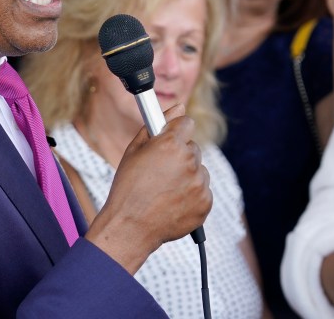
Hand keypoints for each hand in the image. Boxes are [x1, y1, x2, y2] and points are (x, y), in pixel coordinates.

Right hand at [85, 104, 211, 272]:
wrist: (130, 226)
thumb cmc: (127, 187)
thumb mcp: (134, 151)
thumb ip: (157, 125)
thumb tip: (179, 106)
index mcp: (171, 145)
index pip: (186, 123)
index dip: (175, 130)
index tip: (168, 137)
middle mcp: (189, 162)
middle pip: (192, 148)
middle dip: (179, 154)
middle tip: (159, 170)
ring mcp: (199, 184)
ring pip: (199, 170)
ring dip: (187, 174)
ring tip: (164, 189)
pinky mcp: (205, 204)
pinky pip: (202, 190)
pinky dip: (191, 194)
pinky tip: (171, 201)